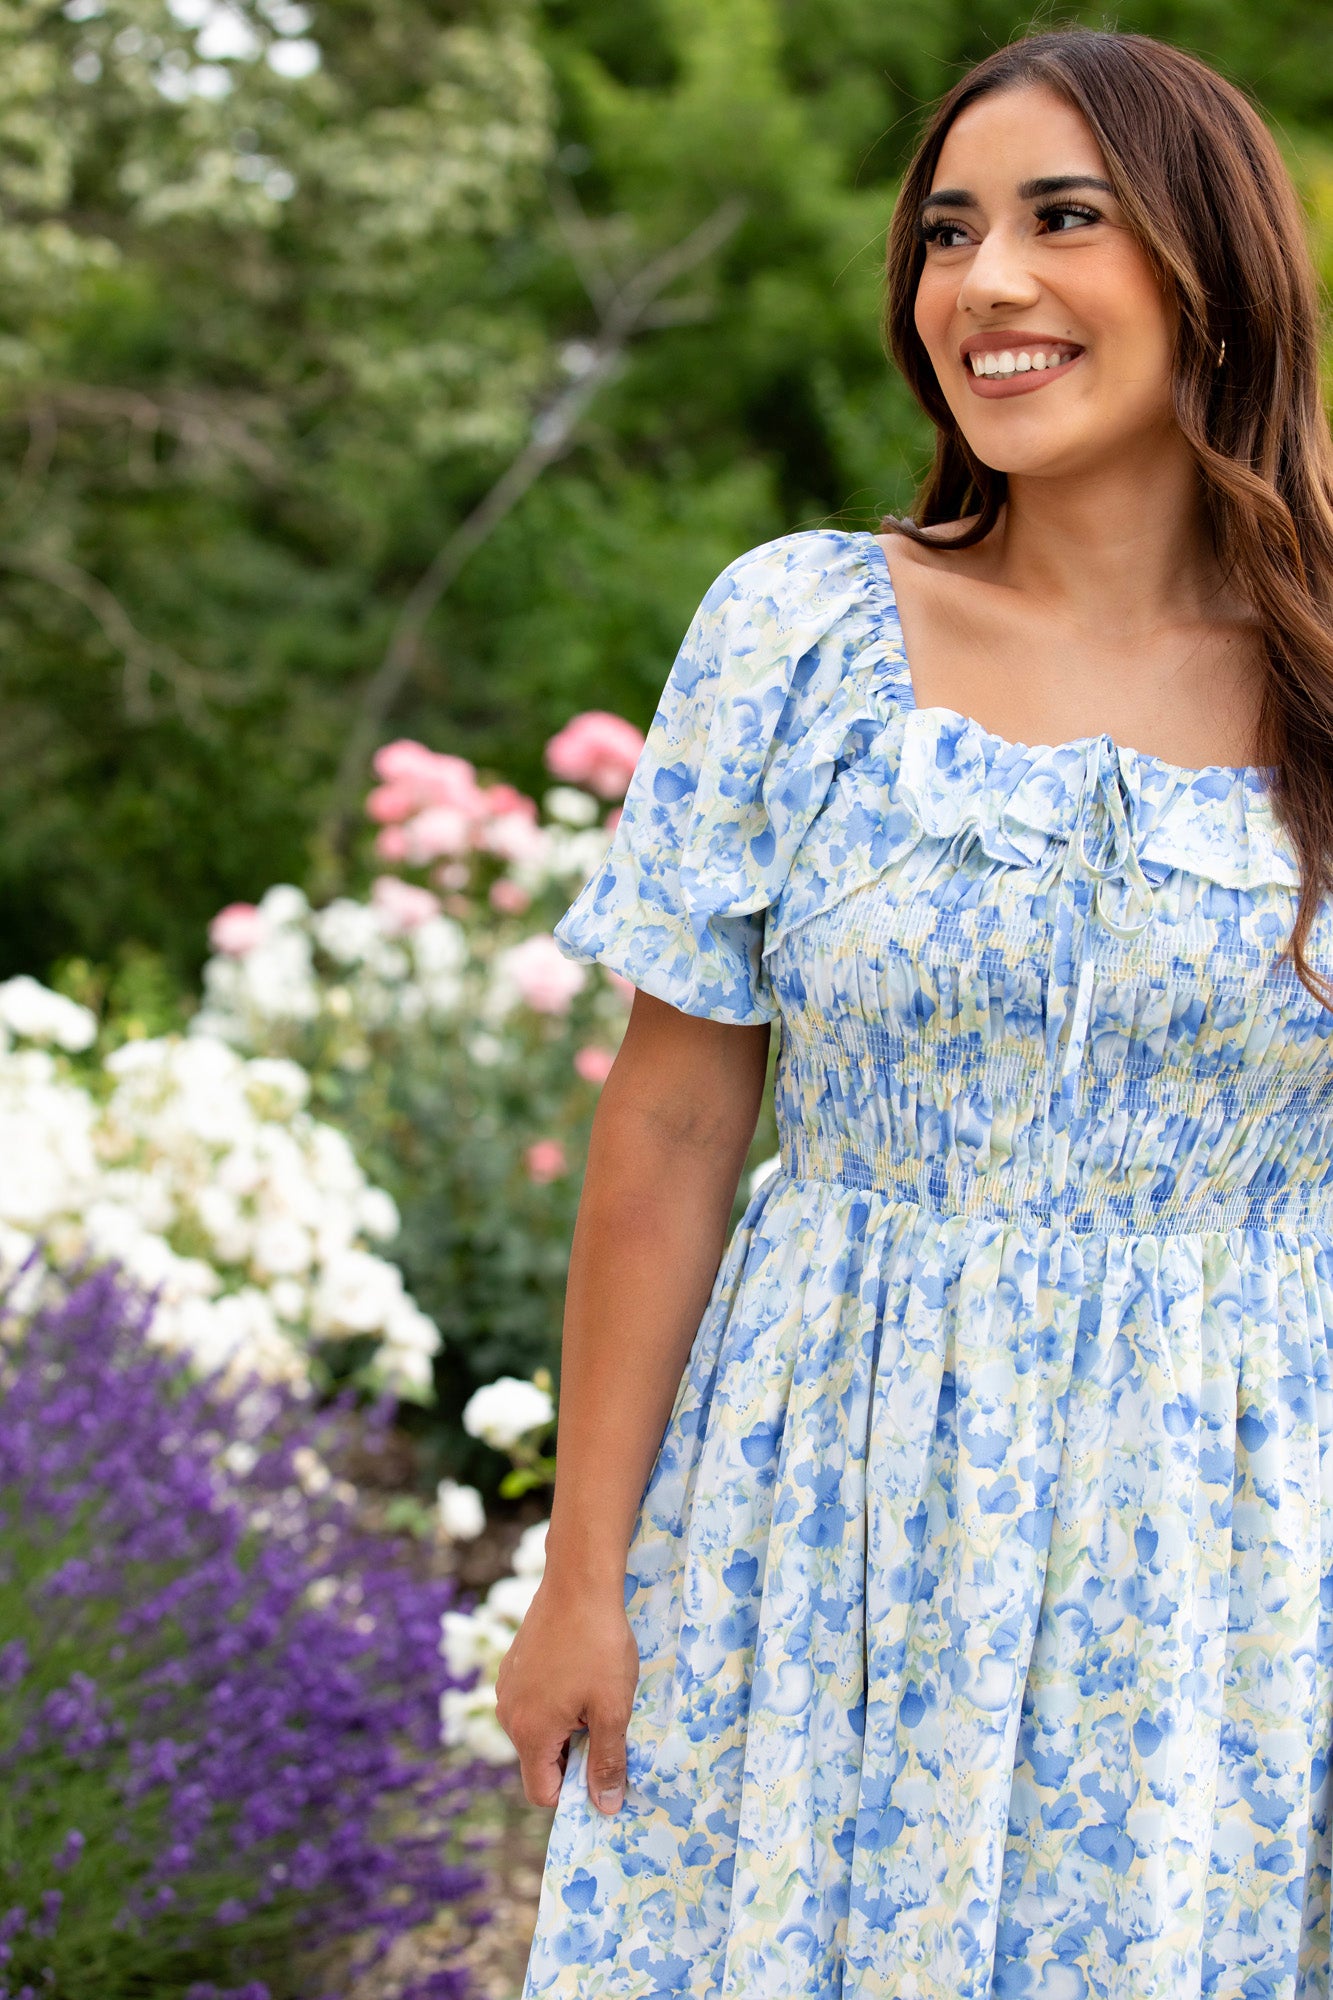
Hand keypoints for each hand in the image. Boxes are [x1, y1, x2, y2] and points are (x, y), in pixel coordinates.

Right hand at [496, 1577, 639, 1813]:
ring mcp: (507, 1686)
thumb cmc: (599, 1646)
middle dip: (574, 1751)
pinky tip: (580, 1667)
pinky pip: (533, 1699)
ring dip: (567, 1722)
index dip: (575, 1790)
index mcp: (529, 1733)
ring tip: (595, 1688)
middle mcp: (507, 1714)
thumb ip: (607, 1762)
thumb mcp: (612, 1709)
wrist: (578, 1581)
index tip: (603, 1764)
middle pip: (541, 1759)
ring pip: (539, 1727)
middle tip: (606, 1718)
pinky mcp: (513, 1664)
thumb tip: (606, 1807)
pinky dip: (556, 1697)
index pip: (542, 1793)